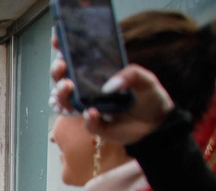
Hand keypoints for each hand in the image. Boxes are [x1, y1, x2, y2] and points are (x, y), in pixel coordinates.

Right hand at [50, 39, 172, 144]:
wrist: (158, 123)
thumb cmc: (150, 97)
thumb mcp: (145, 78)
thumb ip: (131, 75)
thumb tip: (109, 86)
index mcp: (98, 74)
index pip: (77, 61)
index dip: (64, 50)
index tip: (57, 40)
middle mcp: (89, 90)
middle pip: (62, 80)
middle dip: (57, 72)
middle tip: (61, 66)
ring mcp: (90, 107)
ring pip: (66, 103)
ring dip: (62, 95)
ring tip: (68, 88)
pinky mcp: (97, 125)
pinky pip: (87, 123)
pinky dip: (88, 118)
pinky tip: (92, 112)